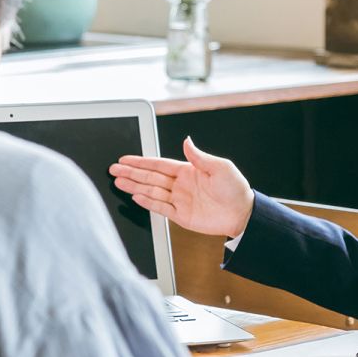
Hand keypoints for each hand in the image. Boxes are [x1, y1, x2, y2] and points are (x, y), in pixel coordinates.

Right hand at [110, 137, 254, 237]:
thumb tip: (186, 141)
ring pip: (151, 191)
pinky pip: (161, 207)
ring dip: (135, 186)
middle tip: (114, 169)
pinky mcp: (181, 216)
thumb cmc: (235, 189)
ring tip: (118, 182)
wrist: (243, 213)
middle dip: (131, 173)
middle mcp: (180, 185)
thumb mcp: (220, 167)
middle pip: (150, 177)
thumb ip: (199, 156)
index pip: (158, 164)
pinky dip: (148, 202)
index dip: (141, 161)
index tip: (125, 159)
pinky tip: (136, 196)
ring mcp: (179, 200)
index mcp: (188, 170)